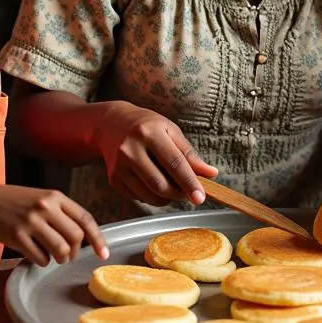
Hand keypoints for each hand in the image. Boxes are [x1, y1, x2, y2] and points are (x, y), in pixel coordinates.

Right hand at [0, 184, 108, 265]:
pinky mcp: (18, 236)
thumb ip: (63, 213)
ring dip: (61, 259)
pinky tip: (38, 256)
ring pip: (60, 249)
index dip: (98, 238)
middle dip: (75, 251)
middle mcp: (46, 207)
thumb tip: (84, 237)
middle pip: (75, 237)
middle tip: (68, 255)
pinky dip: (43, 262)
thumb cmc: (20, 202)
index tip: (103, 253)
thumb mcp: (44, 199)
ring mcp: (31, 221)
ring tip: (55, 257)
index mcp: (56, 197)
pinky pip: (40, 258)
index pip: (85, 219)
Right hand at [97, 103, 217, 205]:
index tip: (200, 197)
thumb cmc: (146, 126)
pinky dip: (152, 196)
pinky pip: (139, 197)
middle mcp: (131, 149)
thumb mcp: (170, 131)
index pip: (174, 163)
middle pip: (160, 184)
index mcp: (149, 133)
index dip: (189, 182)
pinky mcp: (113, 179)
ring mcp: (119, 166)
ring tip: (173, 187)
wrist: (110, 124)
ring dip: (167, 198)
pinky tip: (154, 182)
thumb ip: (189, 153)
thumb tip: (211, 173)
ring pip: (150, 195)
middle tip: (189, 192)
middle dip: (179, 194)